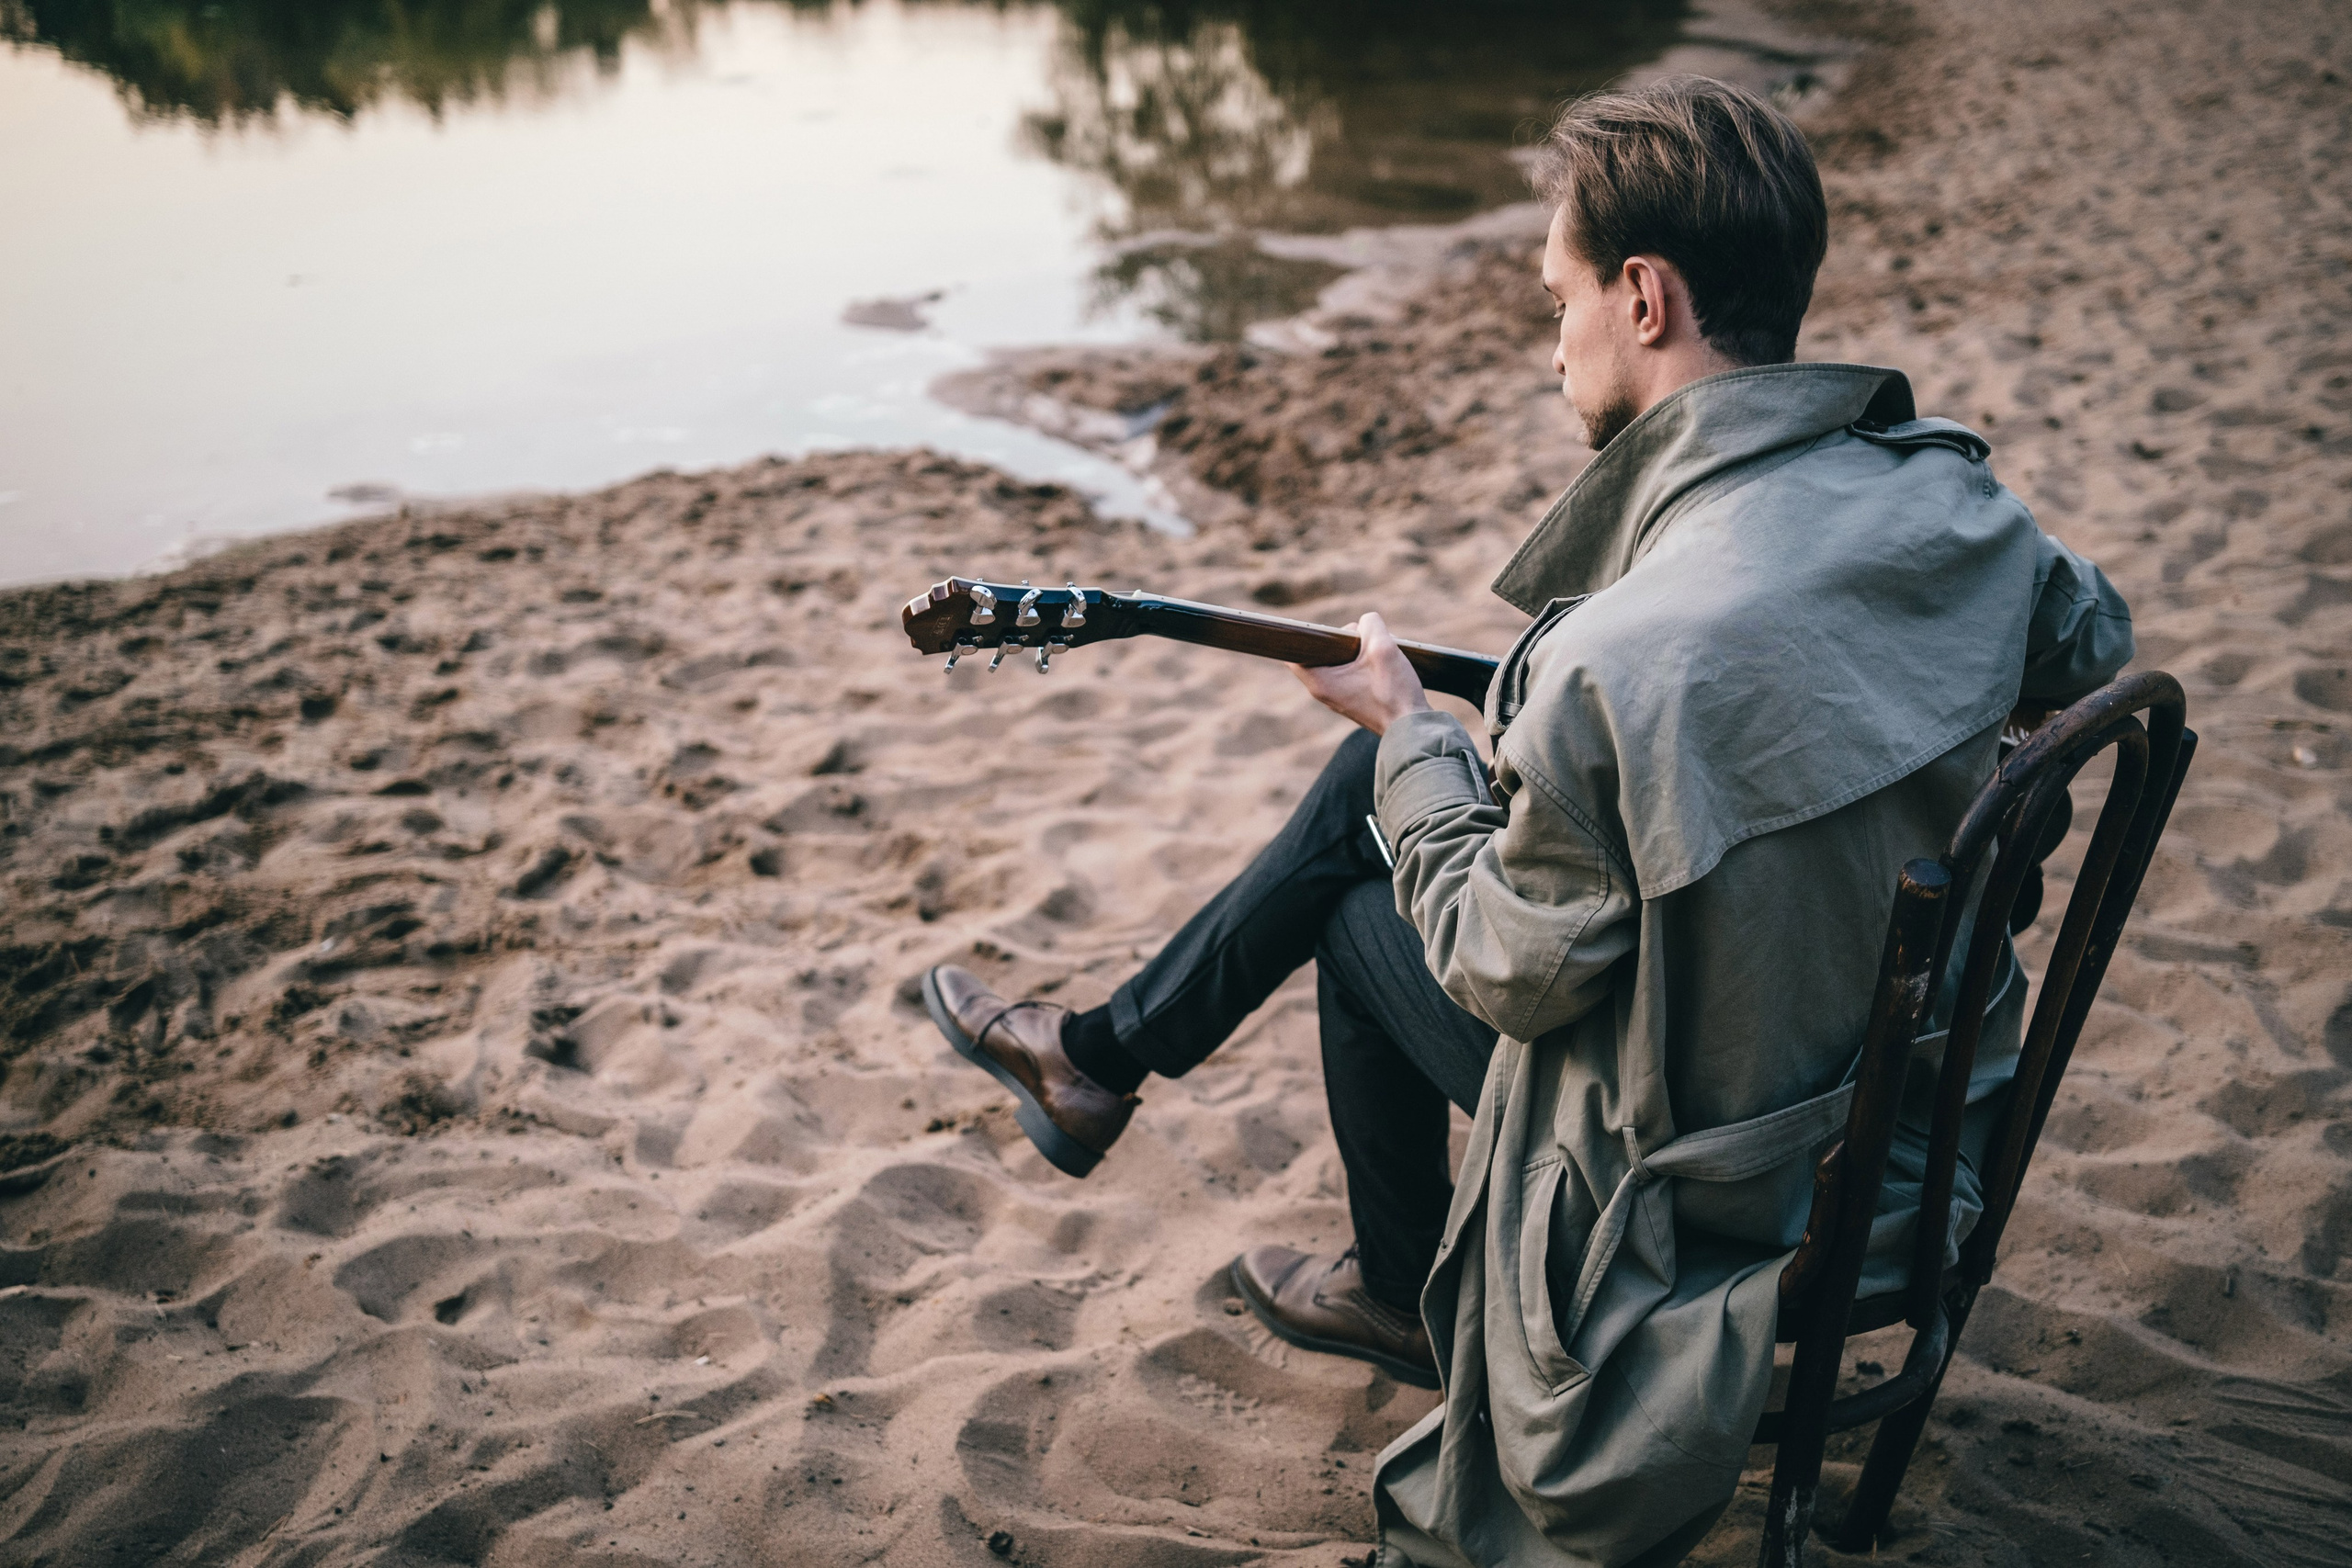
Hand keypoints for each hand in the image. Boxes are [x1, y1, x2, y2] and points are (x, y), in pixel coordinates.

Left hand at [1291, 611, 1431, 735]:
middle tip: (1367, 642)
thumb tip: (1366, 623)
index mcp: (1321, 681)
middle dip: (1346, 639)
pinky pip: (1354, 670)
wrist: (1412, 728)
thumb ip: (1371, 626)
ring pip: (1342, 658)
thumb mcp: (1383, 648)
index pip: (1295, 653)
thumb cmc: (1395, 694)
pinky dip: (1366, 662)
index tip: (1326, 628)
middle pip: (1325, 649)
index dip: (1308, 635)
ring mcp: (1340, 695)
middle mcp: (1325, 690)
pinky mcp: (1355, 697)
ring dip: (1360, 649)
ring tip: (1380, 655)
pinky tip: (1384, 665)